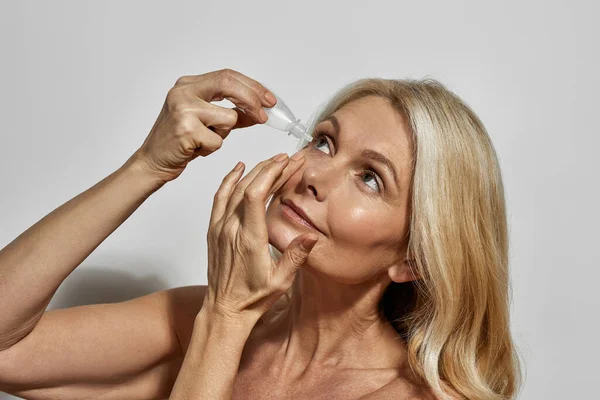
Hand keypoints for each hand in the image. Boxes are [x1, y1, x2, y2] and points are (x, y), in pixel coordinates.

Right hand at [132, 69, 277, 183]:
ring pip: (228, 118)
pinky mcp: (185, 130)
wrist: (152, 161)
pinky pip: (218, 140)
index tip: (269, 99)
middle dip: (252, 100)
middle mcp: (183, 92)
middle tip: (264, 116)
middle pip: (229, 85)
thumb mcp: (207, 121)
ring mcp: (182, 109)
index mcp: (188, 84)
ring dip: (223, 135)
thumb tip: (262, 111)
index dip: (252, 87)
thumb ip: (233, 113)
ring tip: (204, 140)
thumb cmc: (180, 141)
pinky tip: (195, 149)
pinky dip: (212, 148)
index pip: (228, 76)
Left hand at [203, 153, 316, 322]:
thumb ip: (295, 256)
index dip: (272, 173)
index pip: (256, 195)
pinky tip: (239, 169)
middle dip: (270, 167)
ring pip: (234, 189)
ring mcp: (220, 228)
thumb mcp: (280, 281)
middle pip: (248, 186)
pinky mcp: (214, 230)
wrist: (224, 310)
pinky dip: (230, 180)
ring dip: (254, 170)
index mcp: (249, 239)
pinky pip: (220, 197)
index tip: (288, 162)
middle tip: (289, 158)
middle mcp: (231, 229)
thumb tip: (312, 236)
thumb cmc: (252, 298)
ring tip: (273, 160)